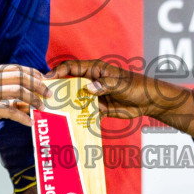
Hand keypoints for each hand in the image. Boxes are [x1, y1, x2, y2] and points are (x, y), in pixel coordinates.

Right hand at [0, 64, 47, 151]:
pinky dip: (22, 116)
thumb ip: (8, 99)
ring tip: (42, 108)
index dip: (31, 73)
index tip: (44, 81)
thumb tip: (31, 100)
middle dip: (37, 85)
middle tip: (48, 95)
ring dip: (33, 100)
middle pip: (18, 77)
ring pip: (16, 91)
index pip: (13, 68)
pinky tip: (29, 122)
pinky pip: (9, 109)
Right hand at [48, 58, 162, 120]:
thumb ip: (104, 85)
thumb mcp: (121, 84)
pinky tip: (69, 125)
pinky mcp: (99, 108)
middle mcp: (91, 81)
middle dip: (57, 90)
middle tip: (43, 99)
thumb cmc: (136, 86)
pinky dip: (78, 118)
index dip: (57, 72)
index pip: (71, 67)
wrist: (149, 101)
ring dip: (66, 106)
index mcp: (95, 69)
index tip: (46, 79)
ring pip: (75, 100)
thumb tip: (88, 89)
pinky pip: (85, 113)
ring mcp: (94, 95)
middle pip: (69, 84)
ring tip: (52, 114)